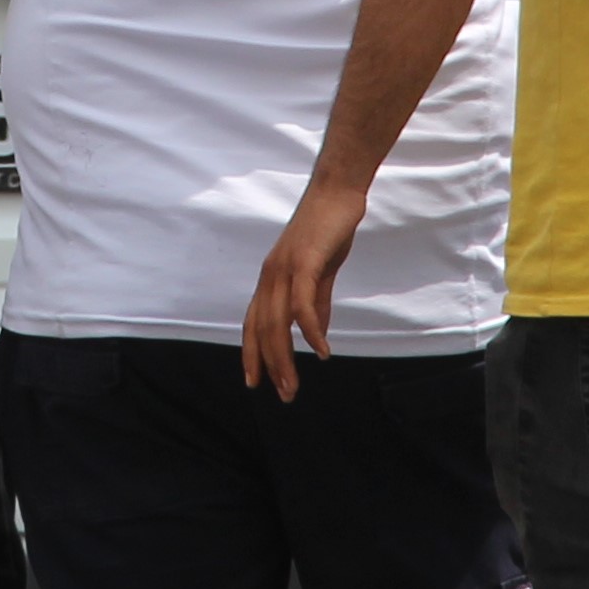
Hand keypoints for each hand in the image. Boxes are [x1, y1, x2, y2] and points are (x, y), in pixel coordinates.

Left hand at [239, 183, 368, 401]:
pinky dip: (311, 331)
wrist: (337, 193)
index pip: (253, 323)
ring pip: (277, 323)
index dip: (252, 354)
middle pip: (262, 330)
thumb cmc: (328, 230)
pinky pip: (302, 305)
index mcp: (271, 278)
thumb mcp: (319, 272)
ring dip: (285, 358)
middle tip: (284, 395)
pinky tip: (321, 351)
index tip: (255, 382)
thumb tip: (315, 334)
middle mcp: (270, 276)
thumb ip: (316, 302)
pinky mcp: (304, 262)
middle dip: (270, 366)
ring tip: (293, 385)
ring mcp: (284, 269)